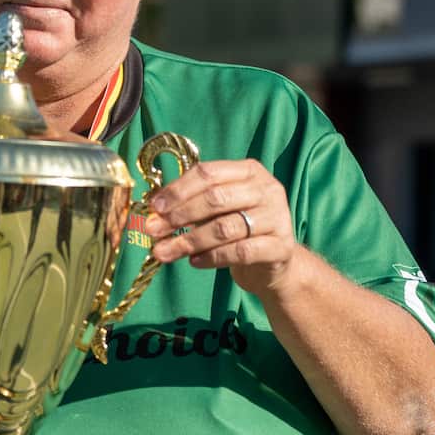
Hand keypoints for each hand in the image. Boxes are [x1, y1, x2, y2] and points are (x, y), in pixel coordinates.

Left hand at [144, 157, 301, 296]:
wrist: (274, 263)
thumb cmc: (240, 231)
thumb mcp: (220, 210)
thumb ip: (193, 204)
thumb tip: (155, 212)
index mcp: (250, 171)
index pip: (209, 173)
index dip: (178, 190)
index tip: (155, 207)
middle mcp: (267, 190)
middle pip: (216, 198)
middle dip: (180, 215)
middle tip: (154, 230)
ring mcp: (277, 218)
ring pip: (225, 227)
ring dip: (189, 241)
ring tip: (165, 252)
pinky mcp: (280, 247)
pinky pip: (240, 251)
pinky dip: (212, 258)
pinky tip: (194, 262)